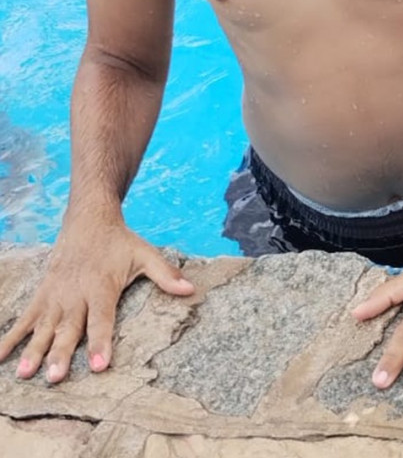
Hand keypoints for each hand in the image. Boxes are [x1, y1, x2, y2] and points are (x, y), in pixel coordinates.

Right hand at [0, 216, 194, 382]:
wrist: (89, 220)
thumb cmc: (120, 243)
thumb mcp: (146, 254)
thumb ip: (166, 274)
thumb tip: (190, 290)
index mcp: (102, 286)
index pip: (102, 318)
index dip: (101, 342)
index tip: (99, 366)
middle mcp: (76, 294)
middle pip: (69, 328)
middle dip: (62, 353)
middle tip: (55, 378)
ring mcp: (56, 295)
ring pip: (44, 326)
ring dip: (34, 350)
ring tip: (25, 374)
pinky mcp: (42, 294)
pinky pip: (24, 318)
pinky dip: (11, 338)